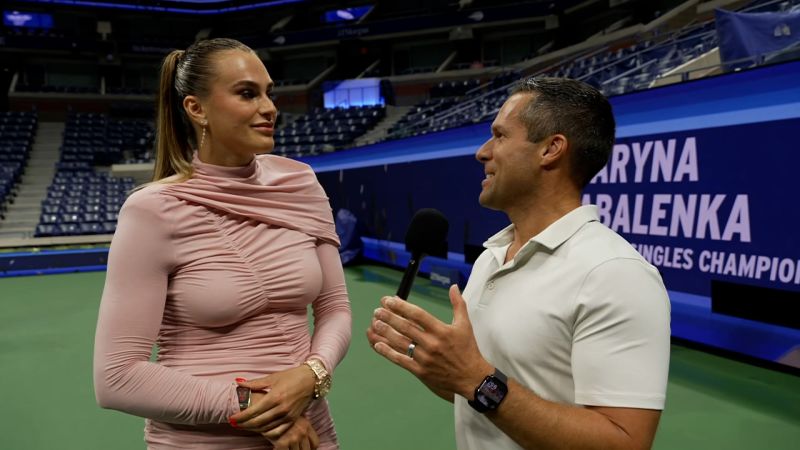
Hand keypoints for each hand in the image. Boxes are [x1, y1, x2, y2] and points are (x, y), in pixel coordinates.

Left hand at [229, 365, 315, 435]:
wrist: (311, 379)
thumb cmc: (291, 376)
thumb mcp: (272, 377)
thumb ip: (254, 383)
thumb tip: (239, 384)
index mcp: (274, 397)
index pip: (253, 412)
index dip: (240, 417)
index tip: (231, 418)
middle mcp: (281, 408)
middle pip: (258, 423)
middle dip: (244, 425)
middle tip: (235, 424)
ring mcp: (288, 415)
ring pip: (266, 429)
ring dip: (254, 429)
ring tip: (245, 426)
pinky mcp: (293, 419)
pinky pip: (278, 431)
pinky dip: (267, 433)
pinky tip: (261, 430)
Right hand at [267, 415, 319, 449]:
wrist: (266, 409)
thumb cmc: (279, 412)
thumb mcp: (295, 416)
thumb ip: (302, 426)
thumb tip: (304, 438)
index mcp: (306, 426)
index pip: (315, 443)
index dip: (310, 448)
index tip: (304, 448)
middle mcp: (302, 432)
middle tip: (294, 448)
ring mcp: (293, 438)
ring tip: (286, 447)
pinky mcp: (282, 443)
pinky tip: (276, 448)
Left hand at [367, 285, 492, 399]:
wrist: (472, 379)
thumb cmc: (468, 350)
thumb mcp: (465, 325)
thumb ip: (458, 304)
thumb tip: (454, 287)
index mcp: (442, 331)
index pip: (418, 315)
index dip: (402, 306)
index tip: (389, 300)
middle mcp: (432, 344)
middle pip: (406, 328)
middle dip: (389, 317)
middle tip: (377, 310)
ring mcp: (425, 358)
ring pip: (400, 343)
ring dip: (385, 332)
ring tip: (375, 323)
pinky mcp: (420, 371)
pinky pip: (401, 360)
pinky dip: (388, 352)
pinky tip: (377, 344)